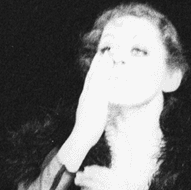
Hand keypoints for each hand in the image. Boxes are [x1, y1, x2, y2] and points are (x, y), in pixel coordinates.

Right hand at [58, 55, 110, 169]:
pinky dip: (104, 77)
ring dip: (101, 66)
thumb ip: (93, 108)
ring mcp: (91, 97)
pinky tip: (109, 70)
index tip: (98, 59)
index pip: (90, 80)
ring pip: (96, 78)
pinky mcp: (96, 101)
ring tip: (107, 56)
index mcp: (85, 98)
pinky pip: (101, 86)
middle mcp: (87, 95)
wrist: (81, 137)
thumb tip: (98, 105)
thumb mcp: (90, 115)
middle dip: (97, 64)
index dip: (94, 69)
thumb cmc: (86, 129)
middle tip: (102, 52)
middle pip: (92, 76)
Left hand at [75, 166, 143, 189]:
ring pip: (93, 184)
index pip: (104, 171)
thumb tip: (99, 179)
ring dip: (83, 182)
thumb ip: (113, 183)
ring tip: (77, 182)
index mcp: (118, 180)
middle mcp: (114, 184)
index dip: (93, 169)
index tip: (86, 169)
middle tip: (78, 175)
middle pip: (96, 176)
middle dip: (86, 175)